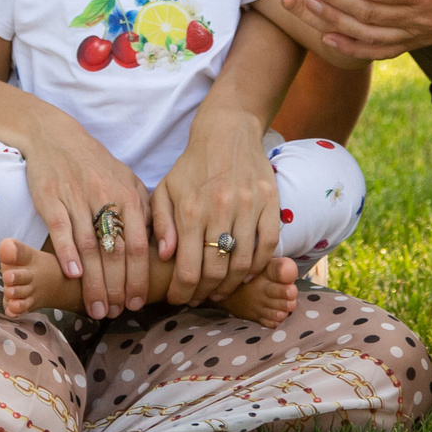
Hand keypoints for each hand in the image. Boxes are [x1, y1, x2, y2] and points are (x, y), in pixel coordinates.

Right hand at [13, 115, 150, 317]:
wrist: (56, 137)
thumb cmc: (96, 165)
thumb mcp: (127, 181)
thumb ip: (145, 210)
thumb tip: (162, 244)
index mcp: (129, 196)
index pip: (138, 244)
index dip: (139, 276)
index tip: (138, 302)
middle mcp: (106, 198)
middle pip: (115, 251)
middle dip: (118, 287)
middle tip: (118, 312)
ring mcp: (77, 198)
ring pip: (89, 247)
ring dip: (94, 282)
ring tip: (98, 308)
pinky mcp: (51, 198)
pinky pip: (61, 229)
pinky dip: (68, 253)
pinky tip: (72, 277)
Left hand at [151, 106, 278, 304]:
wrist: (227, 131)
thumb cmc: (192, 165)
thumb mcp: (166, 189)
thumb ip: (162, 223)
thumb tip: (166, 255)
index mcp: (190, 210)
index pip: (188, 268)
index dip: (183, 292)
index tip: (179, 299)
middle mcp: (219, 210)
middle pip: (216, 271)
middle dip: (205, 292)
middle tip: (199, 297)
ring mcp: (248, 206)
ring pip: (243, 263)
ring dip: (231, 285)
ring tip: (220, 289)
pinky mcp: (269, 202)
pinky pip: (268, 245)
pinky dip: (258, 266)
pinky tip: (246, 273)